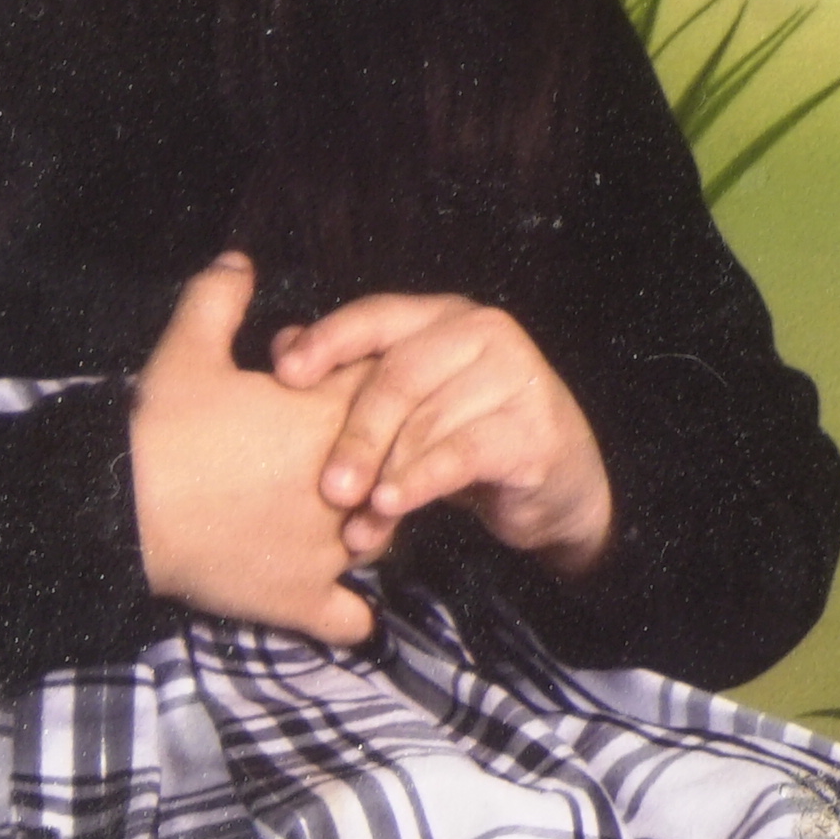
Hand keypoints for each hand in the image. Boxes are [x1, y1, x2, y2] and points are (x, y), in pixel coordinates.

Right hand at [131, 254, 375, 643]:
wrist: (124, 510)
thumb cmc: (160, 429)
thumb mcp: (186, 349)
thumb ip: (220, 298)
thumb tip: (239, 261)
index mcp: (329, 415)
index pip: (391, 394)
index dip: (368, 393)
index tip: (334, 399)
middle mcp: (347, 482)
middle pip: (399, 465)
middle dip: (377, 461)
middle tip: (339, 459)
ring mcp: (330, 548)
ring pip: (383, 536)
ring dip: (369, 528)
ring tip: (338, 520)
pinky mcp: (303, 600)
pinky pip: (351, 619)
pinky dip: (349, 613)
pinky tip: (340, 602)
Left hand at [268, 293, 613, 575]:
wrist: (557, 484)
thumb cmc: (469, 435)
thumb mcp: (409, 403)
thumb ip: (351, 372)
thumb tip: (281, 344)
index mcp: (442, 317)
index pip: (376, 316)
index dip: (328, 342)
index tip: (284, 376)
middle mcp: (482, 333)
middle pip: (398, 377)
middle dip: (356, 435)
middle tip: (327, 488)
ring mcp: (514, 376)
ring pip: (427, 423)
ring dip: (385, 477)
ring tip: (355, 522)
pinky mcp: (534, 428)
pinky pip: (461, 454)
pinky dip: (420, 482)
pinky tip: (391, 506)